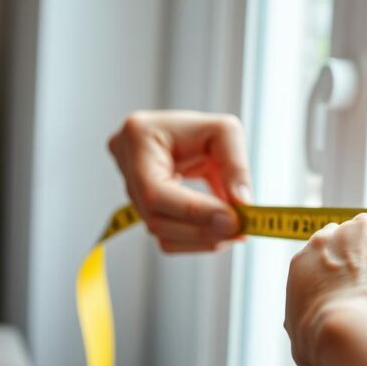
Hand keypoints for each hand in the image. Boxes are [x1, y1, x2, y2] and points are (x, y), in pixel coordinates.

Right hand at [108, 110, 251, 252]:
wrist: (186, 137)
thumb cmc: (201, 127)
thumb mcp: (225, 131)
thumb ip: (235, 166)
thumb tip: (241, 203)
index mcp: (137, 137)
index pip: (156, 190)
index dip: (193, 211)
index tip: (231, 221)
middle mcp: (125, 164)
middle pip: (157, 217)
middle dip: (203, 228)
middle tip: (240, 230)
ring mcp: (129, 188)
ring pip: (161, 232)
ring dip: (202, 237)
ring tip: (235, 230)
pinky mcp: (141, 208)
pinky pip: (166, 235)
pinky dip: (196, 237)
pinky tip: (219, 230)